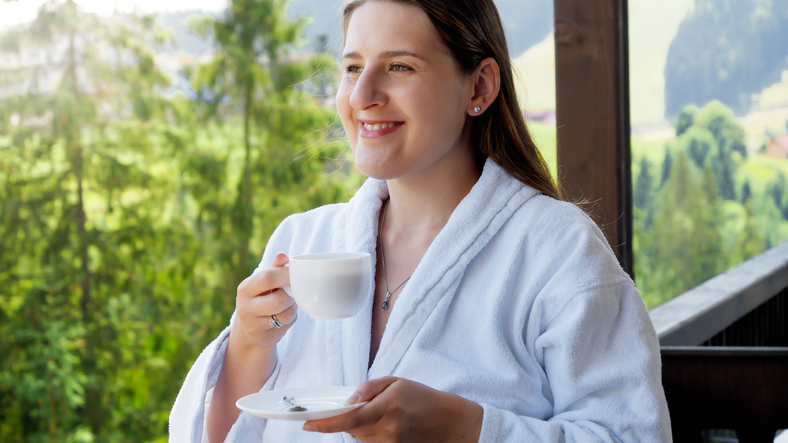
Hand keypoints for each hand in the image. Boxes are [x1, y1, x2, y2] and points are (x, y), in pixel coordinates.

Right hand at [233, 252, 296, 348]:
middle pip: (278, 300)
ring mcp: (253, 324)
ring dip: (293, 307)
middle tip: (294, 290)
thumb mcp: (263, 282)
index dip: (286, 274)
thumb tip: (283, 255)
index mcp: (245, 288)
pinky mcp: (264, 336)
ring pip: (285, 314)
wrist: (249, 328)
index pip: (267, 278)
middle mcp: (245, 307)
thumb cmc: (261, 297)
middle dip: (291, 294)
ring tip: (290, 302)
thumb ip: (275, 269)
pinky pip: (286, 325)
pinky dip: (291, 318)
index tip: (296, 273)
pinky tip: (286, 313)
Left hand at [302, 377, 482, 442]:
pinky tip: (388, 425)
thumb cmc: (422, 397)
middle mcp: (388, 429)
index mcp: (387, 407)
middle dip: (349, 418)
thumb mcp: (396, 382)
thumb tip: (347, 400)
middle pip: (352, 429)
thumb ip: (369, 388)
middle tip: (365, 407)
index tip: (307, 424)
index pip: (350, 419)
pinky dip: (372, 435)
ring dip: (362, 427)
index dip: (326, 423)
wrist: (450, 421)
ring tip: (384, 414)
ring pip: (360, 438)